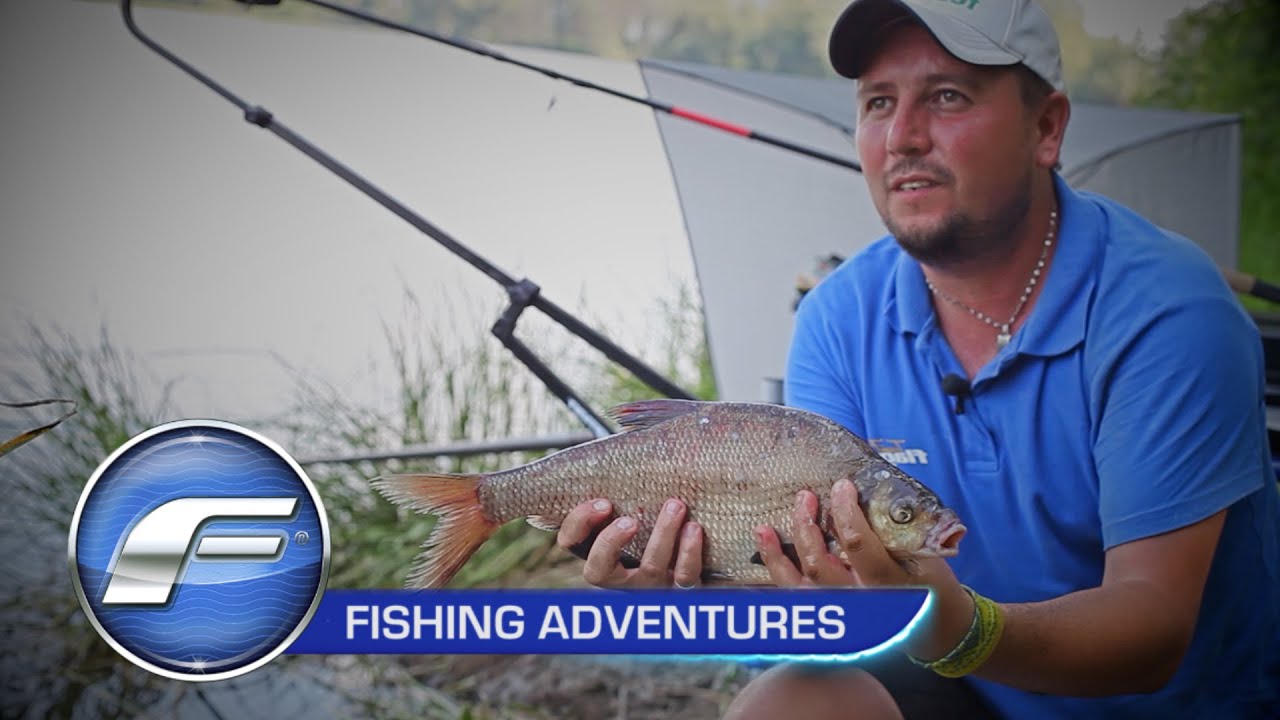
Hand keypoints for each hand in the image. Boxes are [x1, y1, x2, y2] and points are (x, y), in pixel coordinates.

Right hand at [556, 497, 703, 588]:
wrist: (707, 548)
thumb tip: (620, 438)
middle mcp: (623, 577)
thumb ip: (621, 483)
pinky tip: (694, 528)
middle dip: (611, 542)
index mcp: (601, 550)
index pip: (572, 544)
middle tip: (630, 518)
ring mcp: (653, 586)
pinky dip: (689, 552)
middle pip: (599, 572)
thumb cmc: (661, 512)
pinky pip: (685, 577)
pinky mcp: (684, 589)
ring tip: (675, 506)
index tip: (603, 502)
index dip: (580, 524)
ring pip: (650, 570)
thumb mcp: (636, 499)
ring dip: (661, 535)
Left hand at [755, 479, 973, 658]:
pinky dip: (774, 574)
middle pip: (819, 563)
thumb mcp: (925, 555)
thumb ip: (896, 530)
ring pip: (798, 584)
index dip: (845, 512)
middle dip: (806, 526)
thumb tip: (867, 493)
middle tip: (805, 497)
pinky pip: (791, 597)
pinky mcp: (825, 615)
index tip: (841, 486)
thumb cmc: (928, 581)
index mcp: (885, 582)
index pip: (857, 545)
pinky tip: (764, 552)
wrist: (932, 624)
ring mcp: (838, 611)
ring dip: (778, 554)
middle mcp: (857, 601)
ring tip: (764, 527)